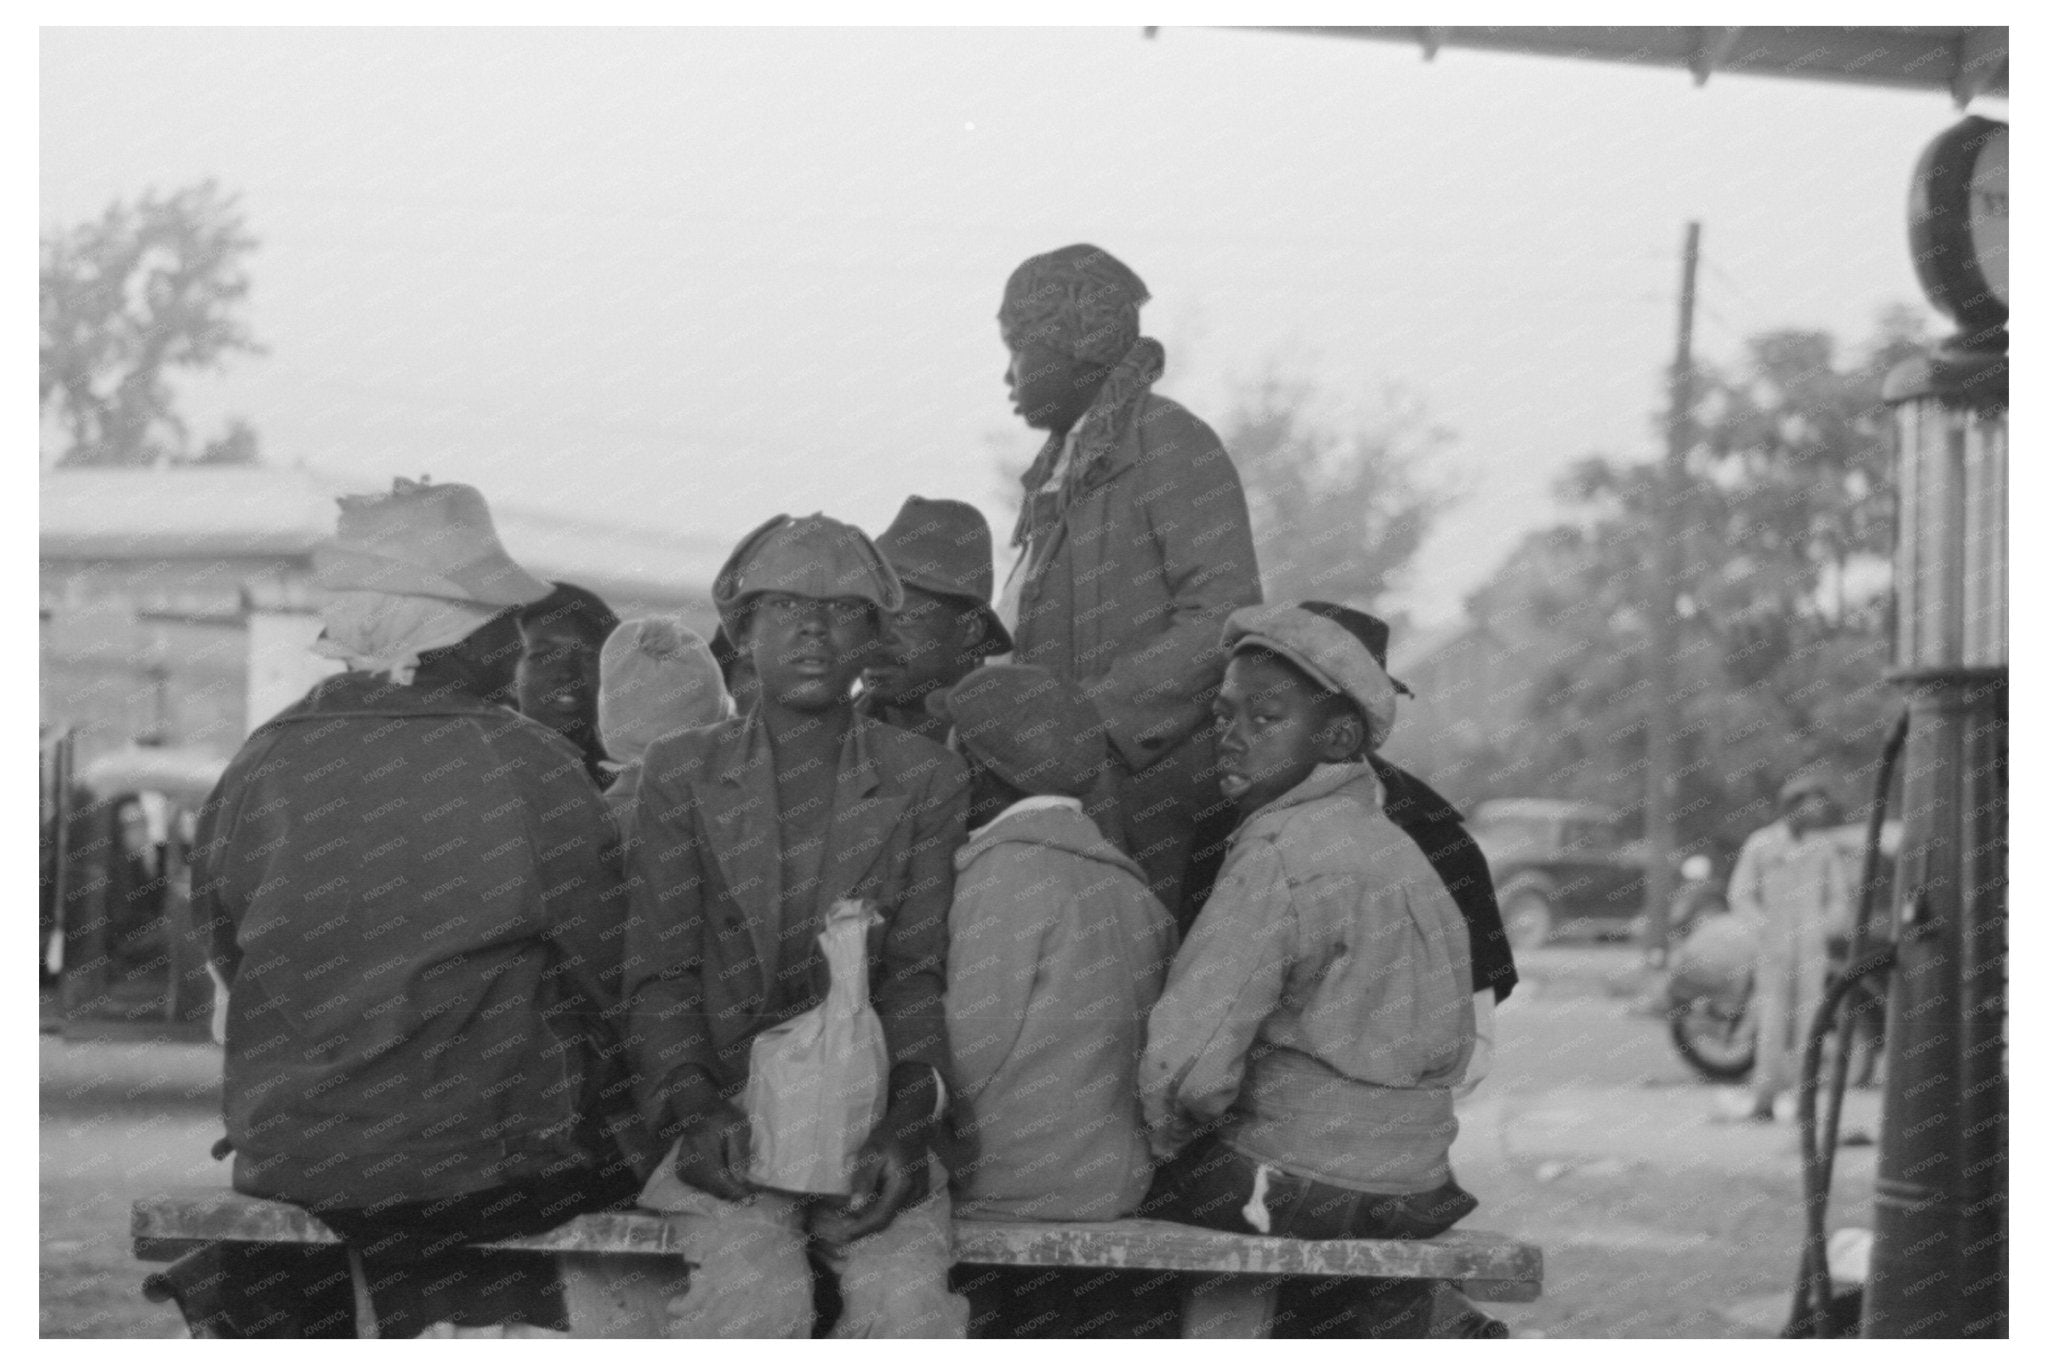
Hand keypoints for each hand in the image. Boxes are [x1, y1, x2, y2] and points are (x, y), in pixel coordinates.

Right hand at [672, 1100, 753, 1201]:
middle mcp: (690, 1161)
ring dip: (726, 1191)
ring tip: (740, 1185)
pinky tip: (723, 1178)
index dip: (738, 1193)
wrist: (698, 1111)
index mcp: (704, 1148)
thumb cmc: (723, 1118)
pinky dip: (715, 1186)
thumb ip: (740, 1152)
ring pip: (709, 1190)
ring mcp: (683, 1169)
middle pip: (715, 1188)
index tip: (754, 1199)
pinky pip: (702, 1187)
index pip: (721, 1179)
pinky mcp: (682, 1172)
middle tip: (752, 1194)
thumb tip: (740, 1179)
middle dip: (735, 1193)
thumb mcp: (739, 1128)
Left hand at [814, 1106, 930, 1246]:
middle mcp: (916, 1193)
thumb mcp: (870, 1153)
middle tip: (842, 1227)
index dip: (862, 1230)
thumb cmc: (888, 1136)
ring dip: (873, 1215)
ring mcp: (920, 1194)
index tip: (843, 1237)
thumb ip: (864, 1181)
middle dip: (865, 1225)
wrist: (912, 1124)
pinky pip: (898, 1206)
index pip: (881, 1217)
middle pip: (887, 1219)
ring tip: (852, 1213)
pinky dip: (882, 1206)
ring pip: (892, 1214)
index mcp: (903, 1185)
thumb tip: (855, 1209)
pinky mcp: (921, 1192)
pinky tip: (870, 1200)